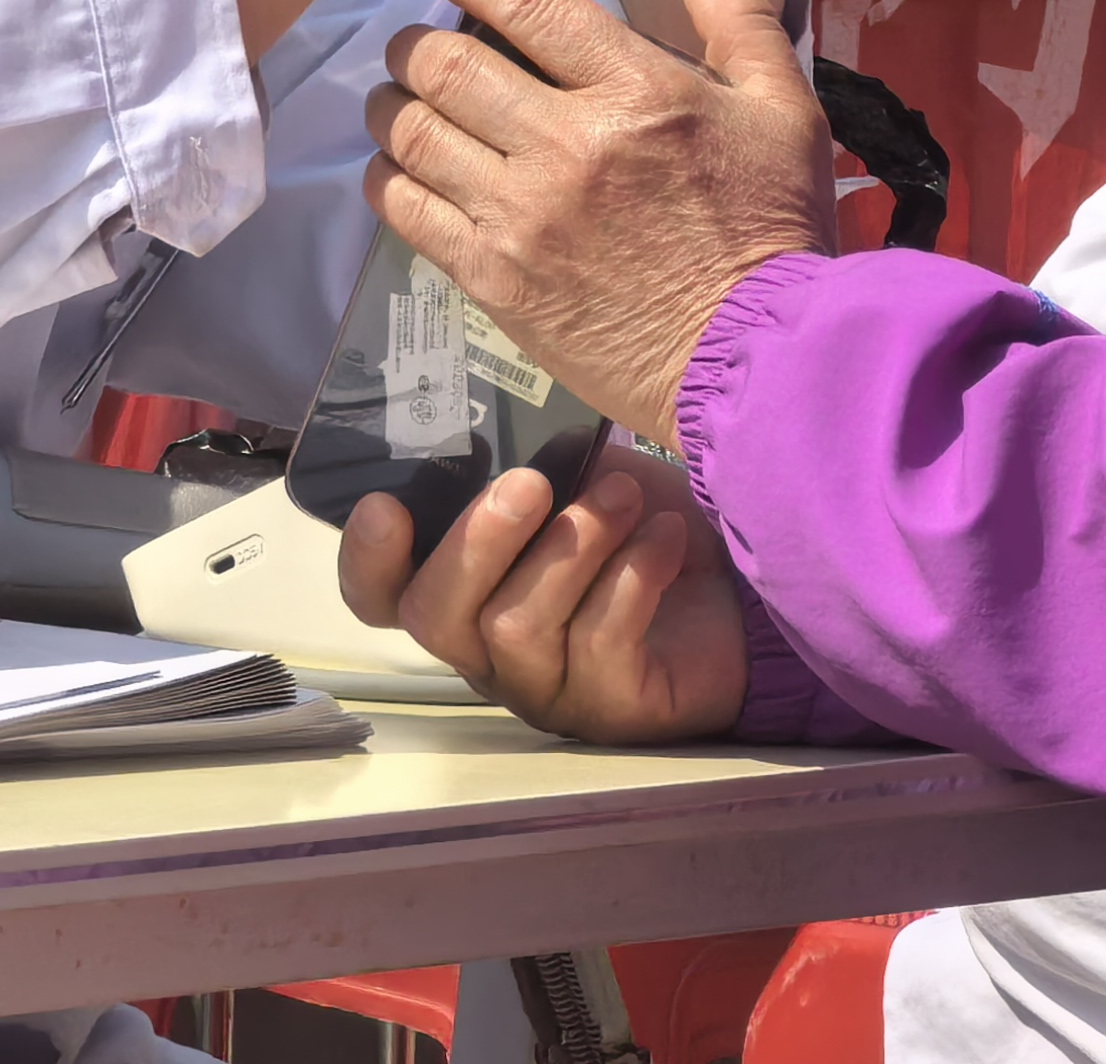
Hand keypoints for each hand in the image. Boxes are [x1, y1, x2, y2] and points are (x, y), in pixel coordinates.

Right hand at [336, 448, 748, 742]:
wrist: (741, 585)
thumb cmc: (638, 524)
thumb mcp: (575, 476)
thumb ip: (522, 457)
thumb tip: (492, 398)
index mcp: (464, 591)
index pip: (380, 598)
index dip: (365, 561)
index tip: (386, 505)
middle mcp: (490, 651)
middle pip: (437, 617)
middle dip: (478, 541)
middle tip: (531, 483)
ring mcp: (547, 687)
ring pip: (517, 628)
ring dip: (573, 547)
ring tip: (624, 498)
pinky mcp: (611, 708)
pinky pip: (598, 643)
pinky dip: (632, 577)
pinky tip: (663, 538)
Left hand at [365, 0, 835, 442]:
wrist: (753, 362)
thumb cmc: (774, 230)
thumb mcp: (785, 110)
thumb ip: (737, 18)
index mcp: (636, 89)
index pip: (525, 1)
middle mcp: (566, 143)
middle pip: (444, 63)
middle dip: (413, 39)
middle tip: (414, 40)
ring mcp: (522, 216)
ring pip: (411, 134)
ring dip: (390, 104)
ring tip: (396, 99)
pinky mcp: (495, 279)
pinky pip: (407, 211)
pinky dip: (387, 178)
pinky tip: (398, 169)